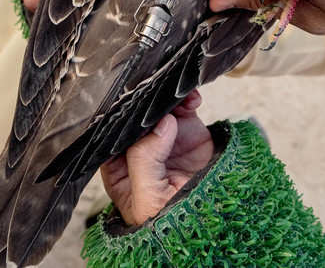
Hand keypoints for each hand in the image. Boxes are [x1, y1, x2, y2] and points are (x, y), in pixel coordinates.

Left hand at [100, 90, 212, 225]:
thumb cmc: (171, 224)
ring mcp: (164, 141)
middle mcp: (139, 152)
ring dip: (166, 98)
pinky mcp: (187, 132)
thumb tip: (159, 125)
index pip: (111, 136)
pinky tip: (191, 100)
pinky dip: (187, 99)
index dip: (120, 119)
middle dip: (145, 103)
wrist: (212, 227)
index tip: (130, 105)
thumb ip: (145, 162)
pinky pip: (183, 109)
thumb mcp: (148, 200)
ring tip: (178, 98)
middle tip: (156, 96)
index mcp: (119, 170)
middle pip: (136, 118)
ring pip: (158, 109)